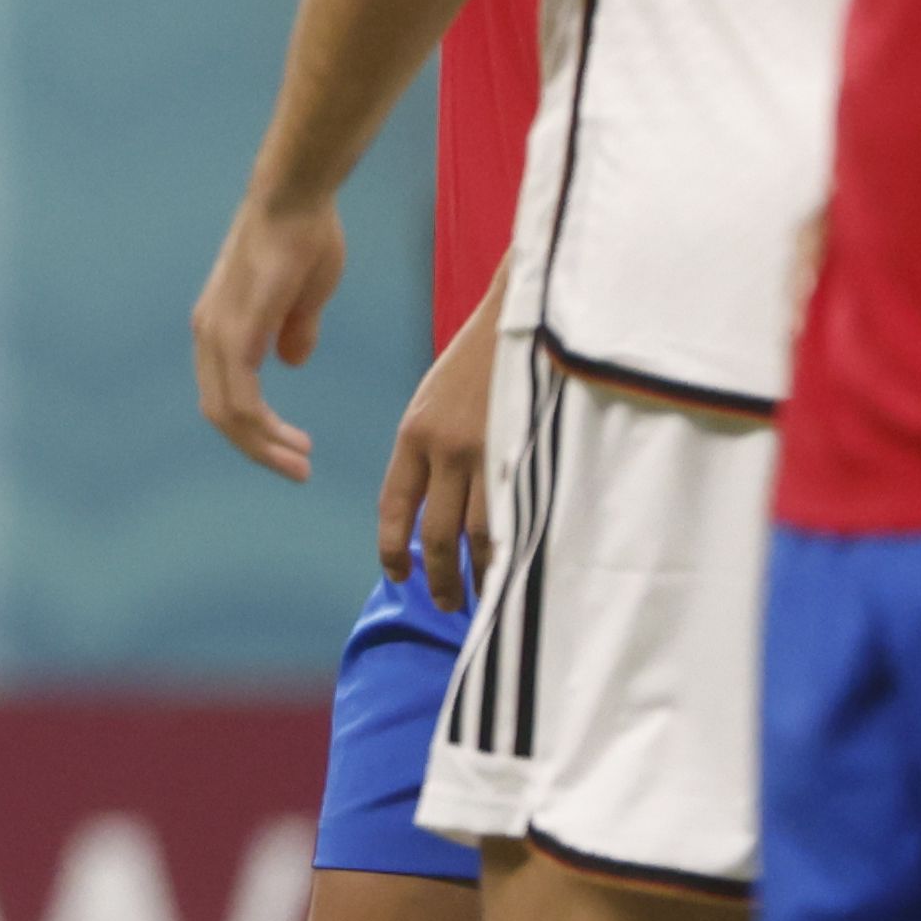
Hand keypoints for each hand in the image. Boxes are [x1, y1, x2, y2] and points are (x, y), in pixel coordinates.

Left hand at [192, 195, 343, 478]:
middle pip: (222, 412)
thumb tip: (291, 362)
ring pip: (229, 412)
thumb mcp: (305, 296)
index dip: (256, 430)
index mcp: (221, 327)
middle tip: (298, 469)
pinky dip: (261, 428)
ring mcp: (218, 331)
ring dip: (262, 446)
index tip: (294, 450)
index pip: (227, 396)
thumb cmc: (304, 237)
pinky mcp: (237, 329)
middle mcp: (208, 333)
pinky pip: (240, 395)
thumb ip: (295, 331)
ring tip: (299, 464)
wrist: (297, 196)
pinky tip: (289, 442)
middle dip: (259, 448)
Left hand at [377, 300, 497, 609]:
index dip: (393, 549)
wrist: (522, 314)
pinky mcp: (527, 451)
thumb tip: (435, 507)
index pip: (395, 505)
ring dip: (480, 576)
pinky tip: (519, 571)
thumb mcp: (436, 399)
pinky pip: (519, 517)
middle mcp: (446, 448)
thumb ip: (431, 449)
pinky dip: (516, 550)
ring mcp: (490, 452)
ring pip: (481, 536)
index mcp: (415, 432)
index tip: (399, 577)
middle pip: (437, 534)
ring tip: (483, 601)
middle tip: (446, 606)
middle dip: (440, 578)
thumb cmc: (480, 359)